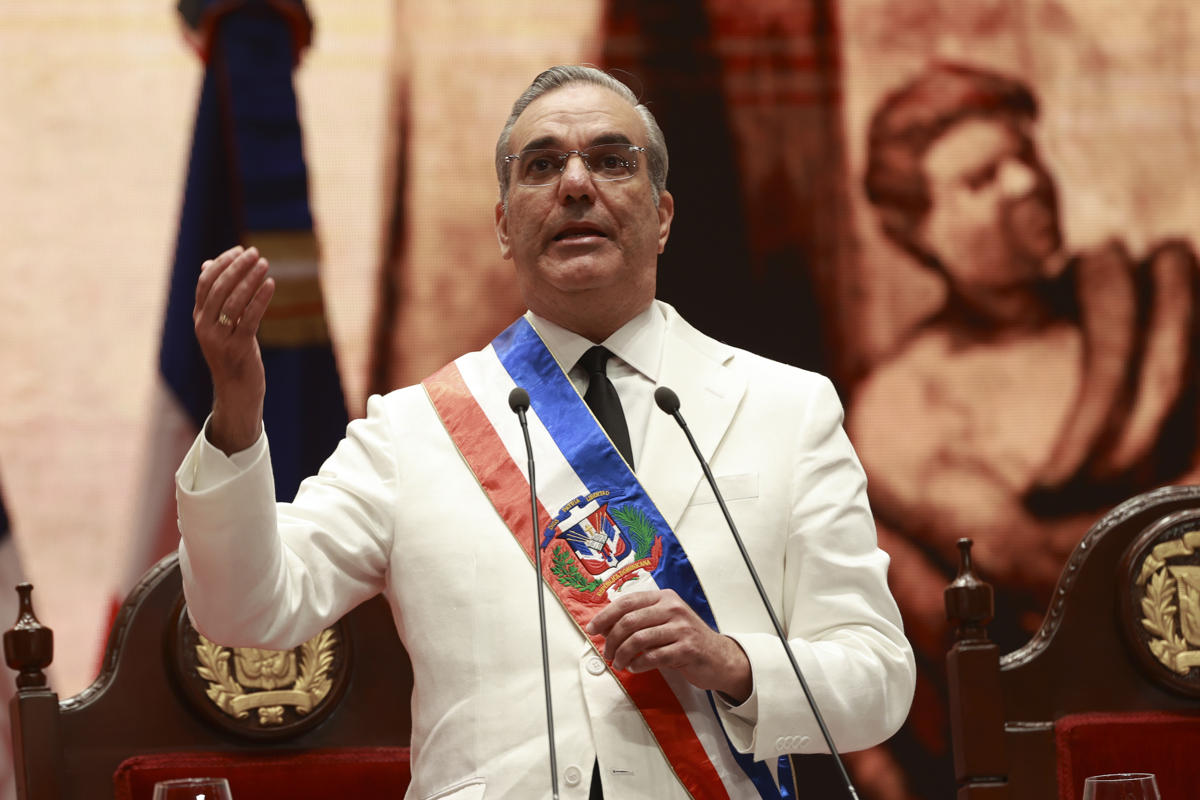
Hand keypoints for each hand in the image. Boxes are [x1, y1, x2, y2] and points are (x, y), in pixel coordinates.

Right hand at [193, 246, 274, 454]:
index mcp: (199, 318)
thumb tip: (206, 264)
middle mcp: (205, 327)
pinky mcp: (238, 348)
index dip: (222, 263)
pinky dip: (260, 299)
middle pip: (218, 288)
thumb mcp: (222, 325)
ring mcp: (219, 339)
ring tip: (265, 264)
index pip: (205, 283)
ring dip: (250, 280)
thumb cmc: (233, 354)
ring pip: (233, 302)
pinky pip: (250, 318)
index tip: (240, 250)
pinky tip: (271, 285)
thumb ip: (217, 298)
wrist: (237, 391)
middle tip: (255, 253)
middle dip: (237, 267)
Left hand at [585, 589, 752, 702]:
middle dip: (612, 640)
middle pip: (629, 621)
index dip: (605, 615)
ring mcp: (681, 628)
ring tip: (619, 663)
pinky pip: (652, 657)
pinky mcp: (686, 649)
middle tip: (607, 653)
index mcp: (664, 598)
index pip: (627, 601)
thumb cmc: (686, 638)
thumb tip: (604, 626)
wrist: (719, 657)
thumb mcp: (664, 621)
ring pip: (638, 639)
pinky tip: (635, 668)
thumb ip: (639, 619)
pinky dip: (638, 664)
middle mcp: (672, 609)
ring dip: (622, 655)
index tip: (592, 629)